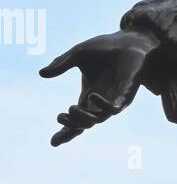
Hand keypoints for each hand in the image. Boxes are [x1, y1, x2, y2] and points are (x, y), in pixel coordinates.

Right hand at [39, 28, 160, 146]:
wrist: (128, 41)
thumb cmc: (105, 48)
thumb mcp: (78, 54)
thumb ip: (61, 64)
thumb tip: (41, 74)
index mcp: (88, 96)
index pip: (75, 120)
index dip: (65, 131)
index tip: (53, 143)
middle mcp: (101, 102)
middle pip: (85, 125)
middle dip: (71, 125)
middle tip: (59, 116)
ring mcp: (114, 100)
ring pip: (98, 119)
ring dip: (82, 118)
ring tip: (70, 109)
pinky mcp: (126, 95)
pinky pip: (114, 108)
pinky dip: (103, 105)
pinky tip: (92, 95)